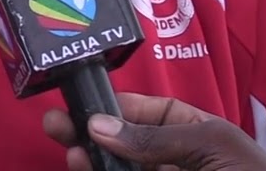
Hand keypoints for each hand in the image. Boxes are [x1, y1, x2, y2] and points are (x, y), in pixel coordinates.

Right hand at [42, 92, 265, 170]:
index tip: (85, 102)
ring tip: (70, 155)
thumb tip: (100, 124)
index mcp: (199, 134)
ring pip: (121, 170)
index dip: (118, 105)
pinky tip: (85, 169)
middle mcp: (179, 160)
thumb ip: (154, 138)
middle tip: (55, 125)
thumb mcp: (210, 148)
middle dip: (92, 132)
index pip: (151, 112)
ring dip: (93, 162)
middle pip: (127, 142)